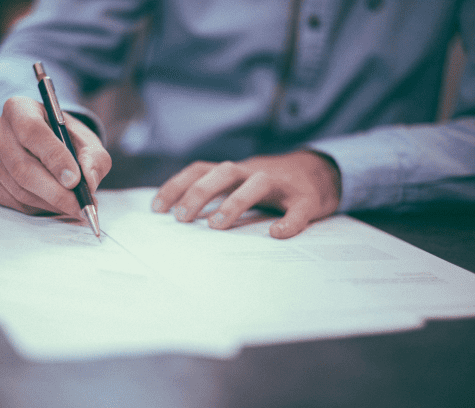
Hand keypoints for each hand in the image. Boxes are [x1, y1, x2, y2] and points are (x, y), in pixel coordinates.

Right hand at [0, 96, 111, 217]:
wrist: (46, 147)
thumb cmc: (67, 141)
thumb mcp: (87, 143)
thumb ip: (93, 159)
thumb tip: (88, 182)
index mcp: (19, 109)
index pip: (32, 131)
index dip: (54, 158)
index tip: (75, 180)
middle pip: (23, 167)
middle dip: (56, 192)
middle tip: (80, 205)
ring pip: (19, 189)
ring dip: (51, 203)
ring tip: (74, 206)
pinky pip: (13, 201)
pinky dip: (38, 208)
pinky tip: (55, 204)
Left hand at [151, 151, 340, 238]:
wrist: (321, 172)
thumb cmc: (270, 185)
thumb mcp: (240, 184)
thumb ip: (216, 195)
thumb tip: (179, 218)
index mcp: (235, 171)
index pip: (200, 170)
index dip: (177, 185)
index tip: (157, 208)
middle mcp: (254, 172)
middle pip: (224, 172)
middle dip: (199, 192)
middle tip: (181, 218)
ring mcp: (281, 184)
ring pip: (257, 184)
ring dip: (235, 202)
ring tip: (216, 225)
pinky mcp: (306, 199)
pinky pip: (298, 209)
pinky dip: (289, 221)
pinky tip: (277, 234)